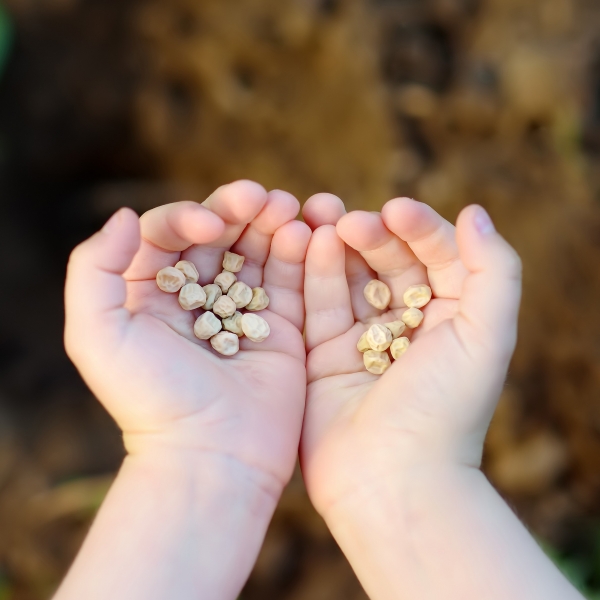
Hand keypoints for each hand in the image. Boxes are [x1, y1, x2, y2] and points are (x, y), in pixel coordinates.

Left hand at [64, 181, 309, 498]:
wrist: (211, 457)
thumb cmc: (150, 401)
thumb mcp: (96, 336)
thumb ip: (93, 269)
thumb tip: (124, 216)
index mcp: (152, 294)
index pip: (169, 234)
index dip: (189, 215)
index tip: (211, 224)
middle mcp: (197, 298)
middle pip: (220, 235)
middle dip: (240, 210)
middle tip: (263, 198)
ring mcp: (242, 311)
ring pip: (258, 251)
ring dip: (274, 224)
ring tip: (290, 208)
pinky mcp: (281, 328)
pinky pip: (292, 281)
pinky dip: (300, 254)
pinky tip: (306, 233)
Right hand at [299, 194, 521, 514]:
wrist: (390, 481)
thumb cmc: (444, 411)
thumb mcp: (487, 335)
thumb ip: (494, 269)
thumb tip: (475, 213)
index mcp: (450, 319)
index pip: (436, 256)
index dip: (418, 227)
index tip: (396, 209)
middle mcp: (406, 327)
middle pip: (387, 262)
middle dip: (370, 233)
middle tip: (349, 218)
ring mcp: (361, 339)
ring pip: (348, 277)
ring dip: (335, 243)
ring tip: (319, 215)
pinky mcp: (322, 354)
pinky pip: (317, 304)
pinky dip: (313, 273)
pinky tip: (308, 244)